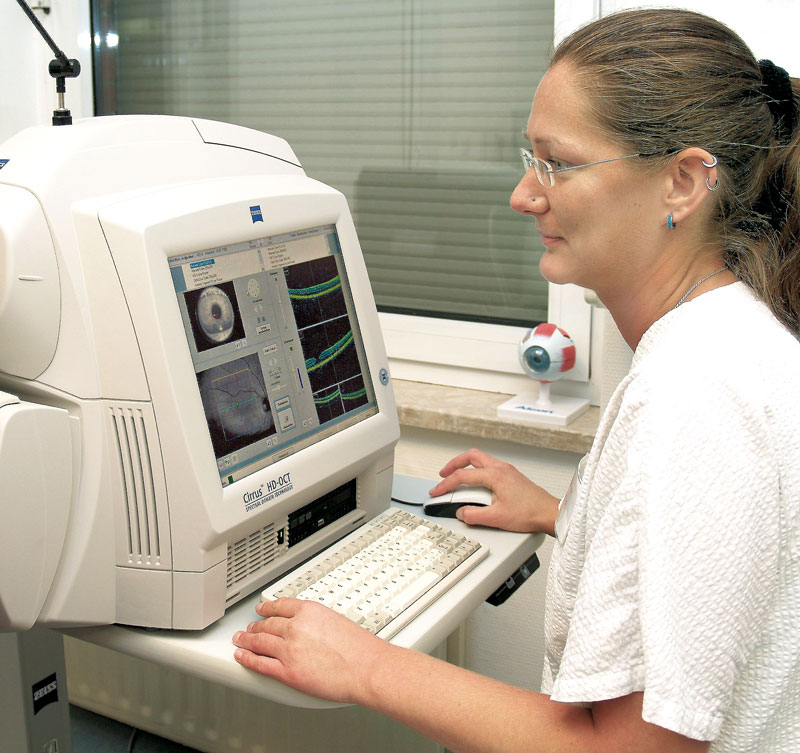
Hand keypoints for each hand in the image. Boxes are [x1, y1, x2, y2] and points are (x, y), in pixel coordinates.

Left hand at [232, 598, 389, 703]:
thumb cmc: (359, 648)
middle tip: (248, 628)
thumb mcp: (336, 620)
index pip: (279, 605)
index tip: (261, 609)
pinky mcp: (287, 672)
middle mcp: (296, 627)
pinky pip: (260, 664)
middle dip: (255, 626)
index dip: (266, 607)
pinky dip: (247, 660)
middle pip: (267, 624)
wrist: (366, 668)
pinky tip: (241, 657)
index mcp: (309, 610)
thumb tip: (307, 628)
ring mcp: (289, 650)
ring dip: (247, 641)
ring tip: (241, 640)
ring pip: (259, 642)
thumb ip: (316, 621)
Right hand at [428, 448, 558, 535]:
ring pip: (480, 459)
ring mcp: (507, 471)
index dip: (446, 485)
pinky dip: (477, 471)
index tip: (436, 492)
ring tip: (456, 478)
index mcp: (495, 475)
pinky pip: (489, 467)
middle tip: (443, 475)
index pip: (463, 476)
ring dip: (465, 466)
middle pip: (470, 457)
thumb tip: (461, 513)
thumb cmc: (530, 513)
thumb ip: (474, 515)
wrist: (549, 513)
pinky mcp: (511, 476)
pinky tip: (476, 483)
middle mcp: (501, 468)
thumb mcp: (497, 518)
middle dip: (453, 464)